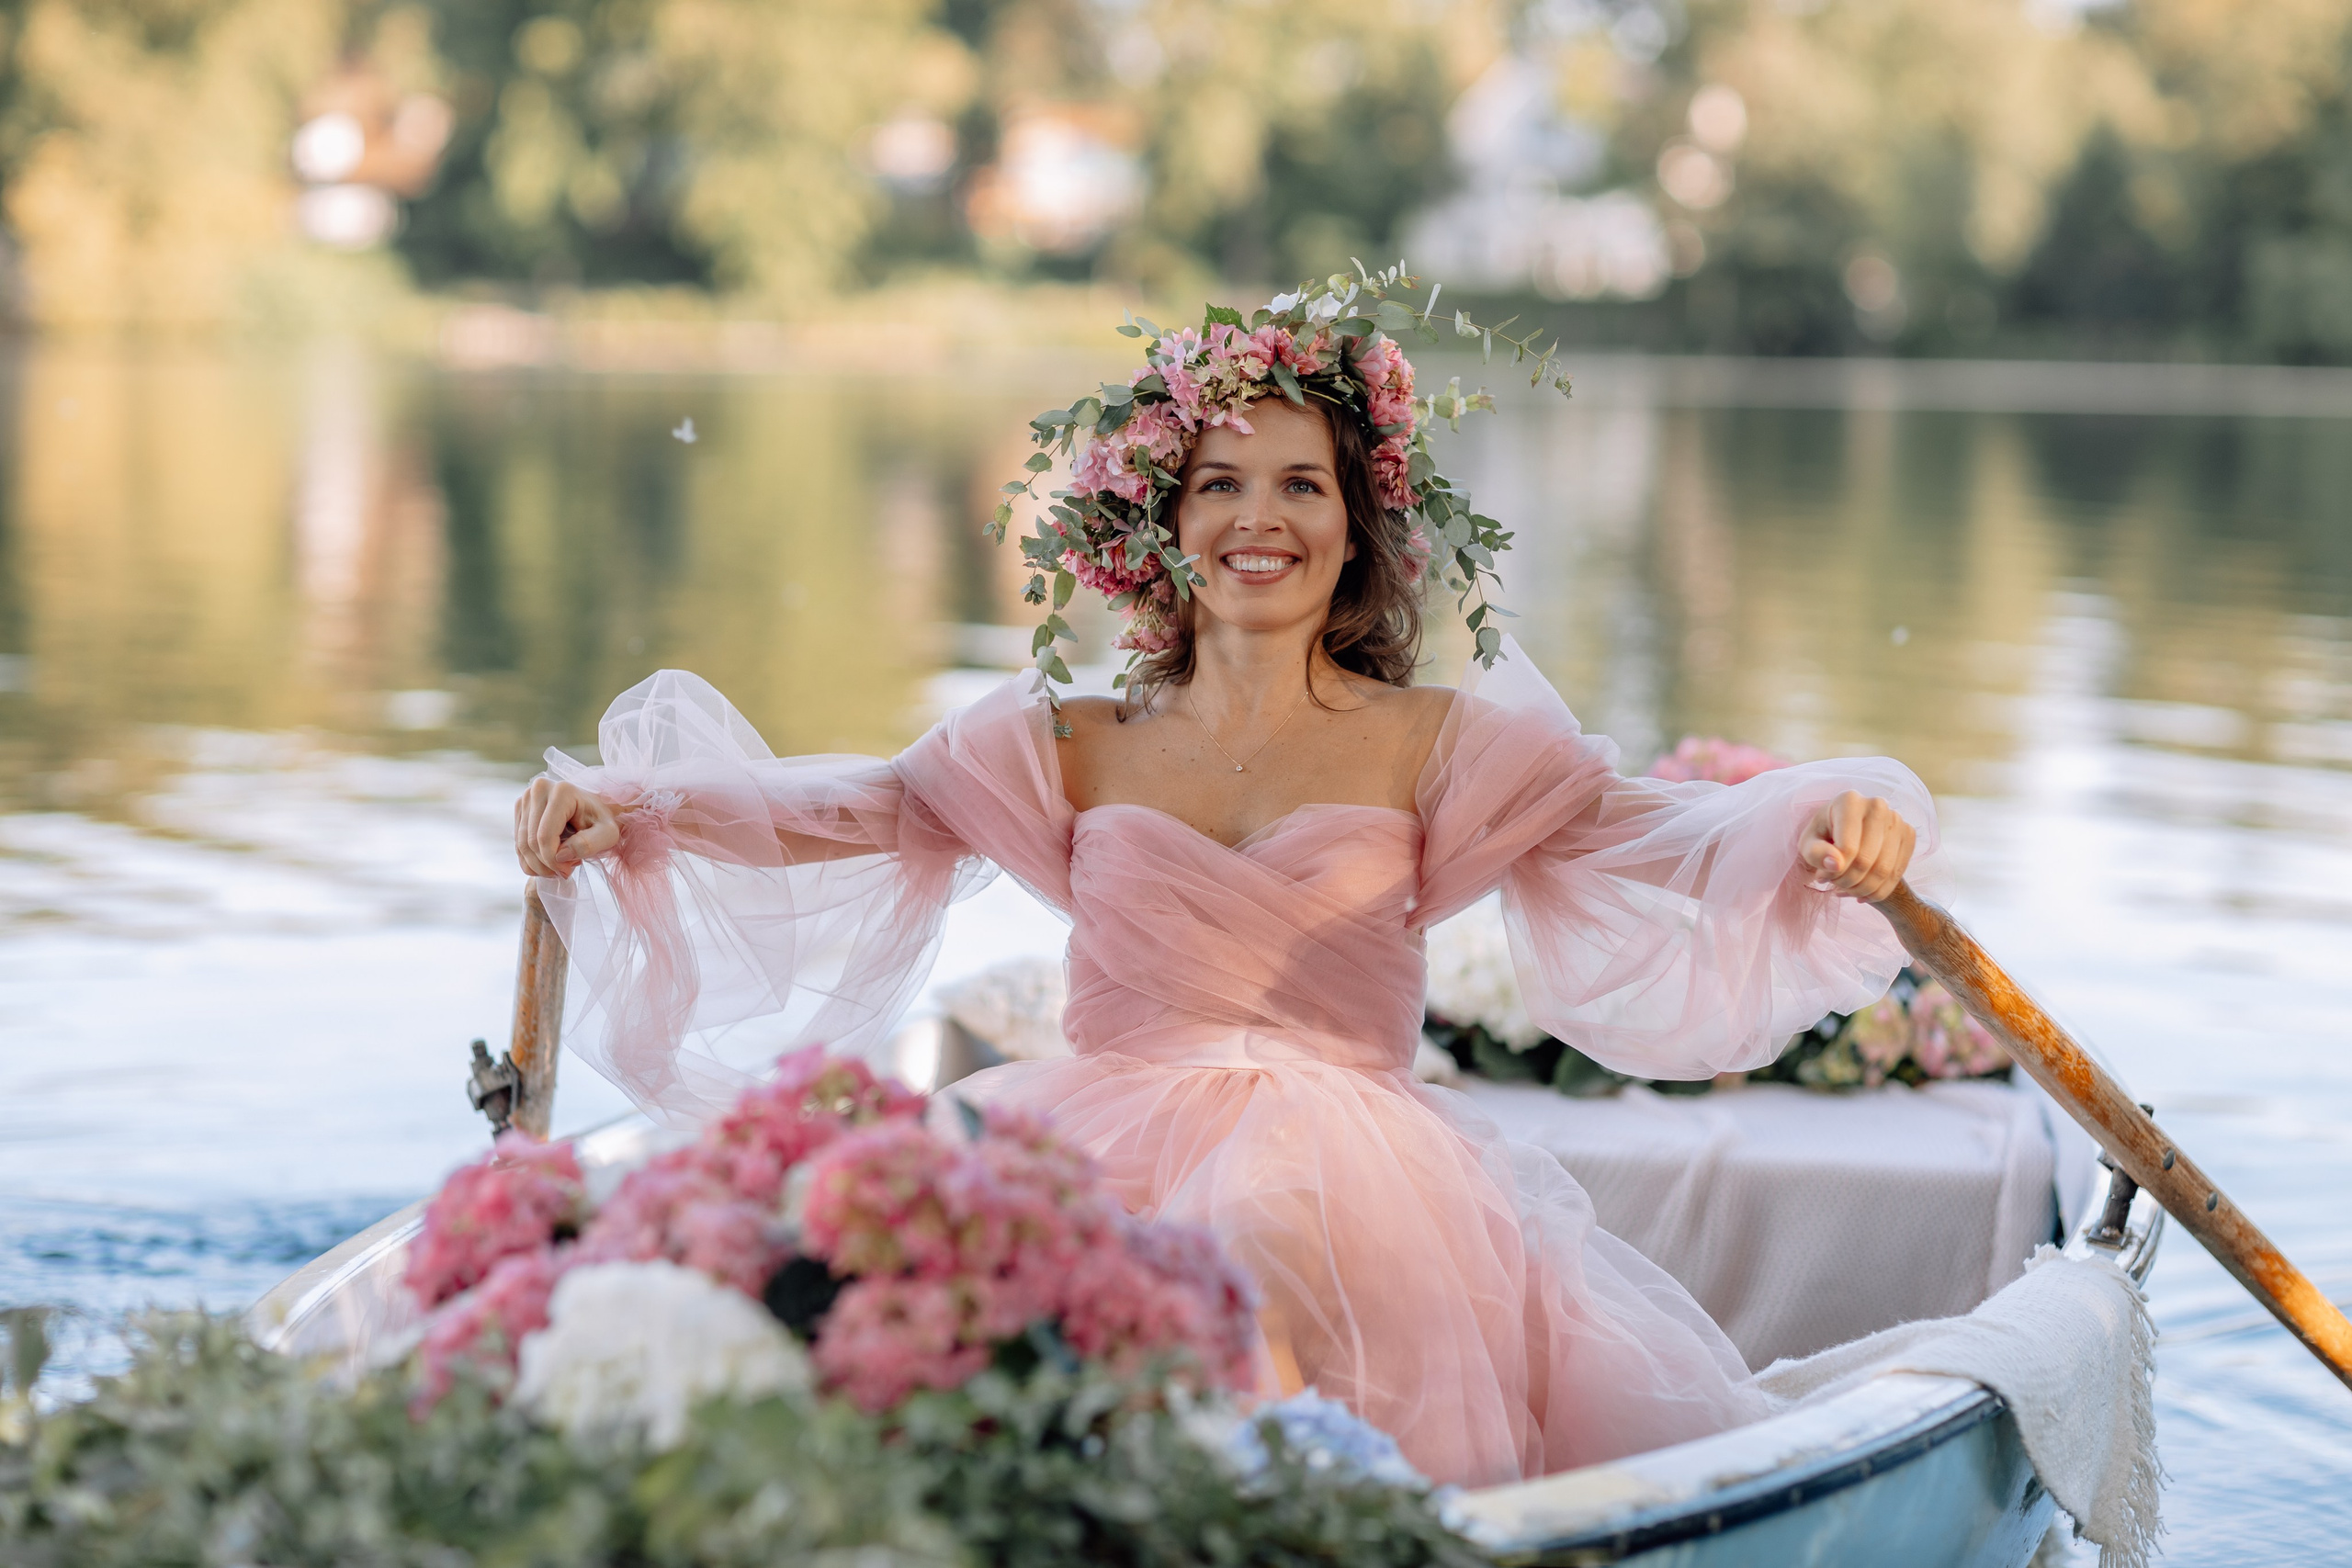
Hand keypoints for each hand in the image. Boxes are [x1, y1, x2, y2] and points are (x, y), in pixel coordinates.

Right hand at [514, 778, 620, 877]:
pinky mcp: (520, 808)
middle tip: (567, 869)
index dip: (553, 861)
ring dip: (539, 865)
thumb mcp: (608, 834)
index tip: (570, 869)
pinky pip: (518, 844)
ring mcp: (526, 798)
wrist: (597, 810)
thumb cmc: (603, 822)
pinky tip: (550, 860)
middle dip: (547, 864)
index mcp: (561, 792)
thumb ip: (589, 844)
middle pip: (530, 842)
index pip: (544, 836)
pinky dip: (531, 860)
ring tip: (561, 865)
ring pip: (521, 845)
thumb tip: (560, 856)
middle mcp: (539, 789)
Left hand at [1799, 790, 1914, 902]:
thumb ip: (1816, 853)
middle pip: (1866, 861)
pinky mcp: (1908, 834)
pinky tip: (1862, 891)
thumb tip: (1835, 865)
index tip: (1822, 877)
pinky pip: (1898, 873)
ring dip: (1863, 890)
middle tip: (1834, 886)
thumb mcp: (1808, 844)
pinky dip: (1879, 891)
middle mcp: (1877, 805)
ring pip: (1884, 871)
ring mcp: (1897, 819)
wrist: (1845, 830)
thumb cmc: (1823, 836)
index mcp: (1849, 802)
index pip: (1847, 849)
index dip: (1834, 872)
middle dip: (1847, 882)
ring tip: (1847, 889)